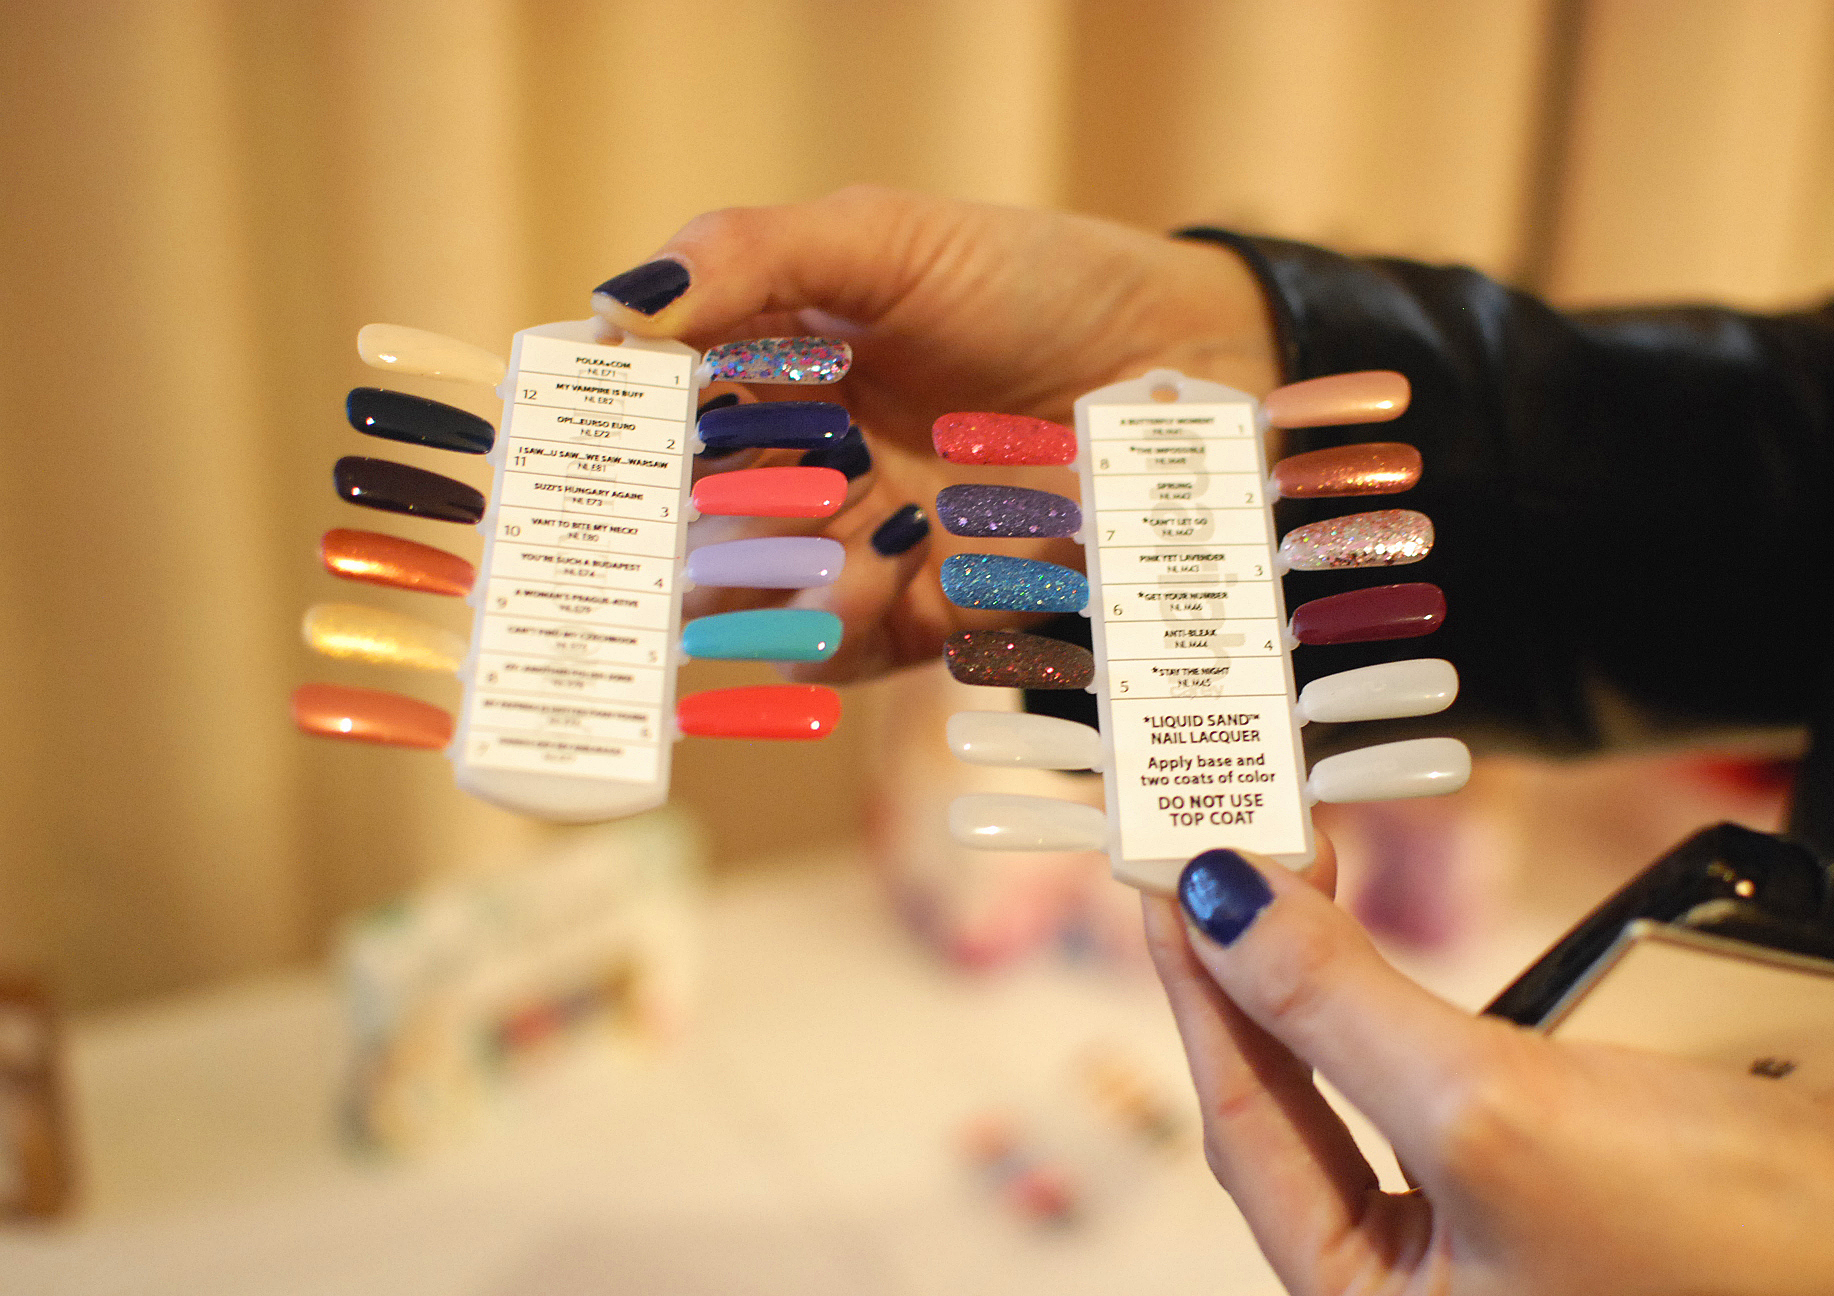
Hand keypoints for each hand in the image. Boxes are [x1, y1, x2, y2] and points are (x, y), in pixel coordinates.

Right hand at [591, 186, 1278, 681]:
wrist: (1186, 357)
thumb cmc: (1032, 277)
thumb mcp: (883, 237)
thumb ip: (748, 258)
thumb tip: (610, 308)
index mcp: (764, 373)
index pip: (653, 424)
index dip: (611, 445)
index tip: (584, 451)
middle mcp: (794, 469)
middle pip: (686, 530)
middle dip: (673, 533)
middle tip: (668, 523)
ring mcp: (856, 549)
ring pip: (750, 603)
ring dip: (758, 580)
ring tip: (811, 526)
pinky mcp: (924, 616)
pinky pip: (839, 649)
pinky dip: (834, 623)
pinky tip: (890, 559)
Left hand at [1145, 841, 1833, 1294]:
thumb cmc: (1727, 1247)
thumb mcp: (1489, 1117)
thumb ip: (1336, 1008)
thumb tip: (1218, 903)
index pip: (1244, 1129)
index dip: (1197, 993)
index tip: (1166, 878)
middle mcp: (1424, 1282)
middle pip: (1294, 1103)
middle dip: (1258, 975)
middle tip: (1225, 850)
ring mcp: (1493, 1225)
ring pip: (1369, 1073)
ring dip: (1331, 970)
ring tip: (1289, 863)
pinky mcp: (1561, 1163)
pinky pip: (1452, 1060)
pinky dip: (1419, 986)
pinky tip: (1388, 925)